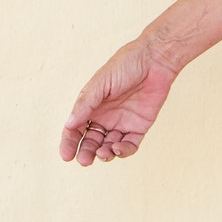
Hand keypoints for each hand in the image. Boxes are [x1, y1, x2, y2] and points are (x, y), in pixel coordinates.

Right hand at [58, 34, 180, 165]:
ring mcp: (122, 123)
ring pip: (109, 146)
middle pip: (91, 142)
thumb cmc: (125, 66)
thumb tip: (69, 124)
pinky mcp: (139, 127)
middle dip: (86, 153)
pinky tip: (118, 147)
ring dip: (104, 154)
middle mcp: (105, 117)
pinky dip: (123, 151)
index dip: (69, 143)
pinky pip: (129, 145)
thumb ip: (86, 104)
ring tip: (103, 153)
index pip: (75, 129)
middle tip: (85, 161)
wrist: (155, 60)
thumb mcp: (101, 83)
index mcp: (91, 107)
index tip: (67, 156)